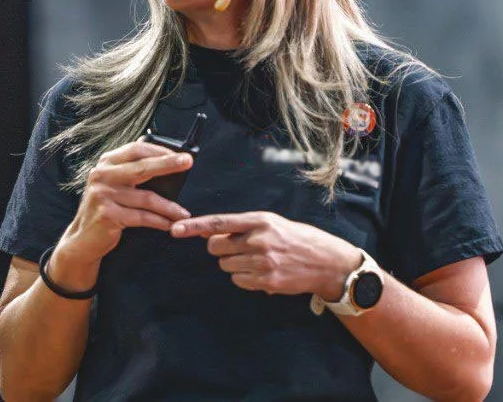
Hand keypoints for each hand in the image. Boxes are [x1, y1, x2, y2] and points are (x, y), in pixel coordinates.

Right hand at [54, 141, 193, 274]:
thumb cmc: (105, 208)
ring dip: (169, 206)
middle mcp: (102, 175)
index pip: (135, 149)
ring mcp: (103, 195)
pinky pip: (142, 217)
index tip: (180, 154)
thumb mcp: (113, 183)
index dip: (159, 150)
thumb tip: (157, 150)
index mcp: (106, 163)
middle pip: (142, 167)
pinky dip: (159, 221)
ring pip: (146, 198)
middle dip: (168, 164)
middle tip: (188, 162)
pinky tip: (169, 224)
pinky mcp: (108, 215)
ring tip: (183, 213)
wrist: (83, 238)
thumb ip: (129, 167)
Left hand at [171, 211, 359, 300]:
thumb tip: (210, 233)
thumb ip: (242, 227)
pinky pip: (238, 281)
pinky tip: (262, 272)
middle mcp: (259, 240)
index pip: (219, 222)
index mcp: (259, 220)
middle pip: (216, 247)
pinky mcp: (267, 281)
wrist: (327, 262)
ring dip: (234, 264)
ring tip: (256, 260)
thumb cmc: (297, 239)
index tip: (175, 230)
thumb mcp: (272, 223)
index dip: (194, 227)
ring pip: (226, 266)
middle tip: (237, 248)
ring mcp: (263, 262)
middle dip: (221, 249)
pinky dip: (244, 278)